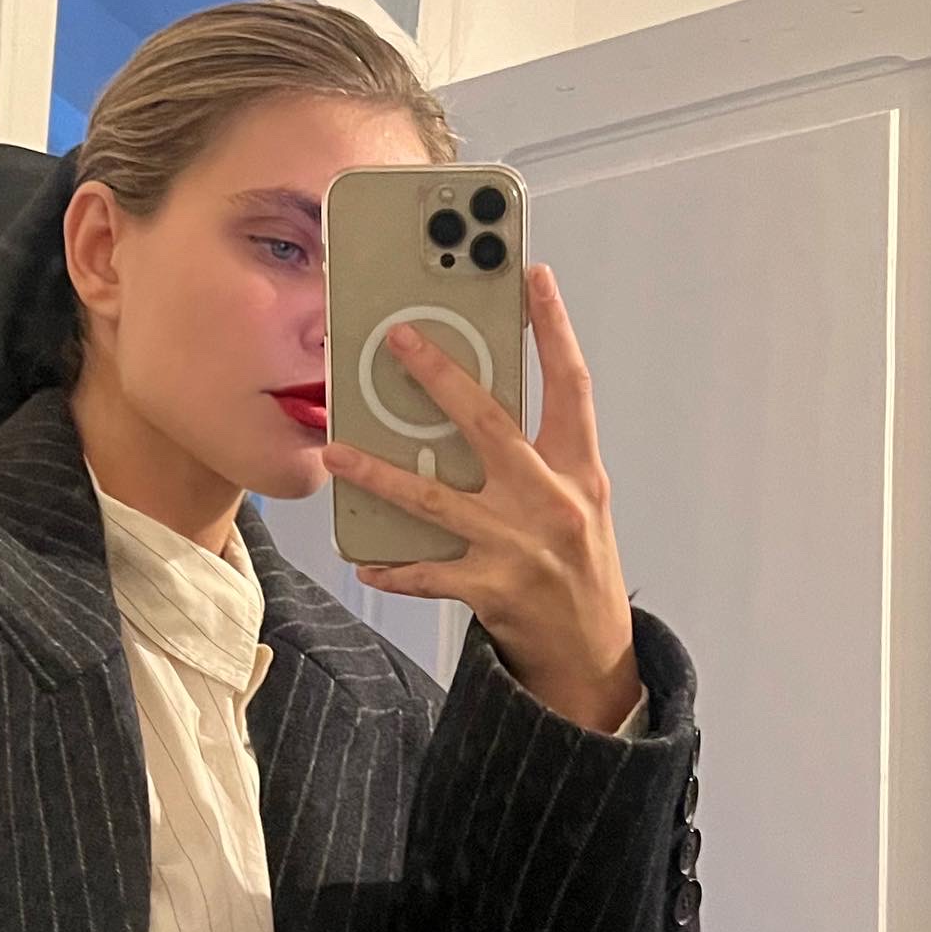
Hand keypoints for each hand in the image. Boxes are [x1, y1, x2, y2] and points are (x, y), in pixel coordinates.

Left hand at [320, 263, 640, 733]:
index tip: (533, 276)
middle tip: (398, 341)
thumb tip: (470, 411)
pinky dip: (394, 567)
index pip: (571, 386)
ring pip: (435, 499)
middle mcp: (551, 501)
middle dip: (440, 378)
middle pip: (488, 425)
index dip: (555, 329)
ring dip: (379, 474)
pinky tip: (364, 560)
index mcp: (579, 471)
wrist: (593, 655)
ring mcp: (519, 546)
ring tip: (337, 450)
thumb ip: (538, 458)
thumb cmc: (578, 568)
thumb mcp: (577, 503)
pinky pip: (428, 574)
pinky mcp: (492, 590)